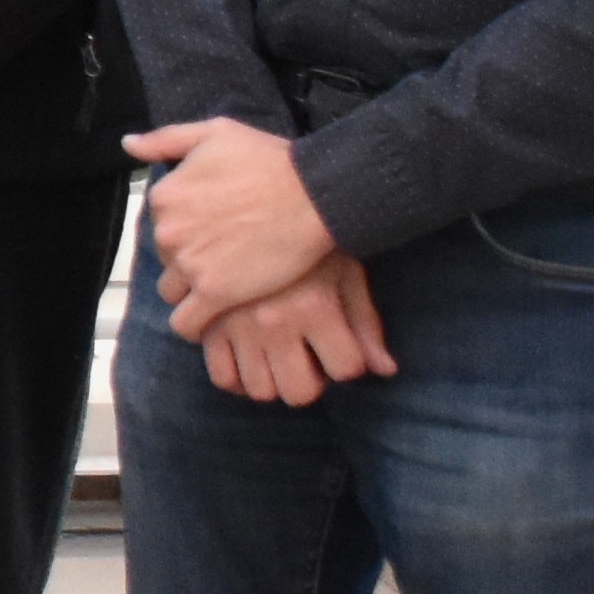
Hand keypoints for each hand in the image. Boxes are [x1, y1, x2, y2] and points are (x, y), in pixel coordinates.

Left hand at [131, 116, 338, 334]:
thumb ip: (166, 140)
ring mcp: (189, 265)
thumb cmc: (271, 161)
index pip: (161, 223)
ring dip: (191, 290)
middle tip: (225, 254)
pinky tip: (212, 319)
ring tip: (223, 284)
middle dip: (189, 258)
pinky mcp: (214, 294)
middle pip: (165, 257)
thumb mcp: (215, 133)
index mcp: (165, 196)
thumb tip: (129, 144)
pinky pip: (186, 323)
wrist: (315, 194)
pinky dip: (194, 325)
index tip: (214, 228)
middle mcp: (168, 232)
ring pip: (172, 290)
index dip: (187, 227)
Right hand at [194, 253, 394, 406]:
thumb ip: (365, 321)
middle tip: (309, 360)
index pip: (347, 368)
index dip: (350, 363)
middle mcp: (274, 322)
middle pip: (300, 393)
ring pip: (260, 390)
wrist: (254, 200)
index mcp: (314, 306)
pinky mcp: (208, 322)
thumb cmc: (307, 235)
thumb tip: (386, 370)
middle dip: (312, 383)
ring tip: (281, 357)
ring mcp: (236, 325)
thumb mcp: (345, 271)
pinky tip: (251, 358)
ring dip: (276, 382)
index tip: (342, 347)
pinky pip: (221, 376)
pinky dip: (238, 379)